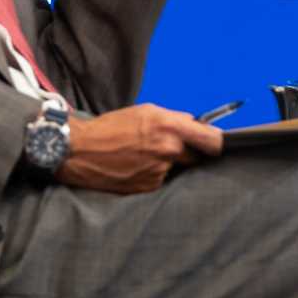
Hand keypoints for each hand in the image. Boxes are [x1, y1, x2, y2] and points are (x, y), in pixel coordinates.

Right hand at [57, 104, 223, 193]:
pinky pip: (161, 180)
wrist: (78, 151)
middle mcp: (168, 150)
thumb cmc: (111, 127)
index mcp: (170, 127)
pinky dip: (153, 174)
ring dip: (167, 164)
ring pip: (176, 168)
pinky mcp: (148, 187)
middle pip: (196, 156)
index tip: (219, 145)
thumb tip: (195, 124)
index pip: (212, 140)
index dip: (218, 143)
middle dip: (187, 152)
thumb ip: (175, 119)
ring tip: (141, 156)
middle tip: (166, 147)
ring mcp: (159, 171)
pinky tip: (134, 167)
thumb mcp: (146, 111)